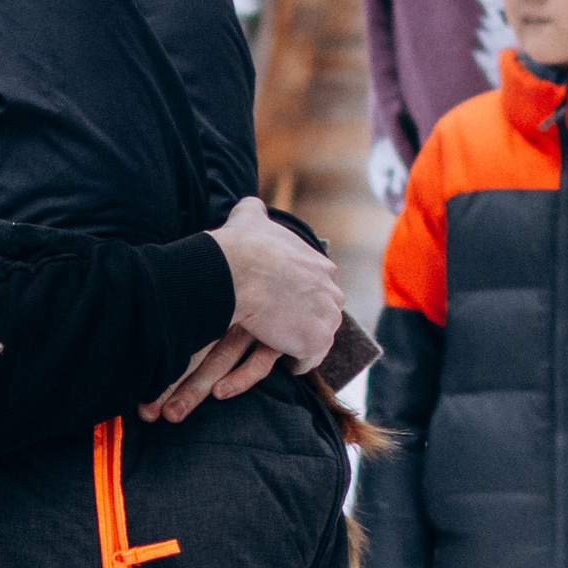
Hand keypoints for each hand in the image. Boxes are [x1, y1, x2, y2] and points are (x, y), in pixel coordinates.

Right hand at [141, 199, 345, 423]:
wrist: (236, 271)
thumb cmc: (241, 247)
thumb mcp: (250, 219)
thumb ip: (254, 211)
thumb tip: (249, 204)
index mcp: (320, 265)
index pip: (318, 288)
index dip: (299, 299)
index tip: (282, 305)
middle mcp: (331, 290)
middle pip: (323, 314)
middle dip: (306, 322)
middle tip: (281, 330)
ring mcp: (326, 317)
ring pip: (317, 338)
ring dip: (301, 344)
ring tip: (279, 349)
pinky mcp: (316, 342)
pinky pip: (308, 361)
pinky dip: (295, 363)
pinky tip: (280, 361)